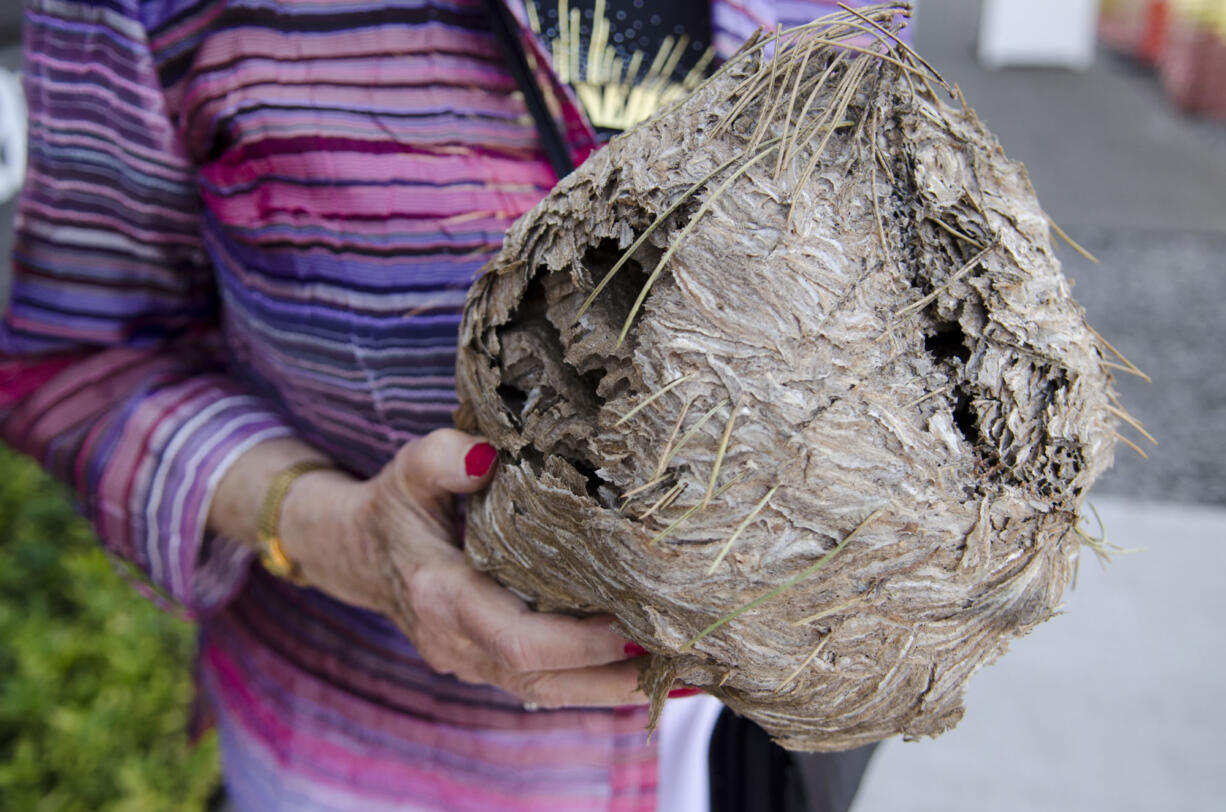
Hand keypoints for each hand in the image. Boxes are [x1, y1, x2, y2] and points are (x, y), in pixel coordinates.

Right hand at [281, 429, 646, 708]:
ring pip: (548, 691)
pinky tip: (646, 672)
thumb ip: (440, 458)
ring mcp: (469, 661)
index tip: (632, 625)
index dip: (576, 641)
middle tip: (680, 652)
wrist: (357, 553)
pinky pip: (545, 685)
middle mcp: (455, 641)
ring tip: (680, 671)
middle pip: (542, 677)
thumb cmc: (395, 506)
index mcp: (438, 594)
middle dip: (612, 673)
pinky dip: (595, 682)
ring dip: (613, 687)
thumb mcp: (408, 469)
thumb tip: (486, 456)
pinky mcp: (487, 665)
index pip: (514, 638)